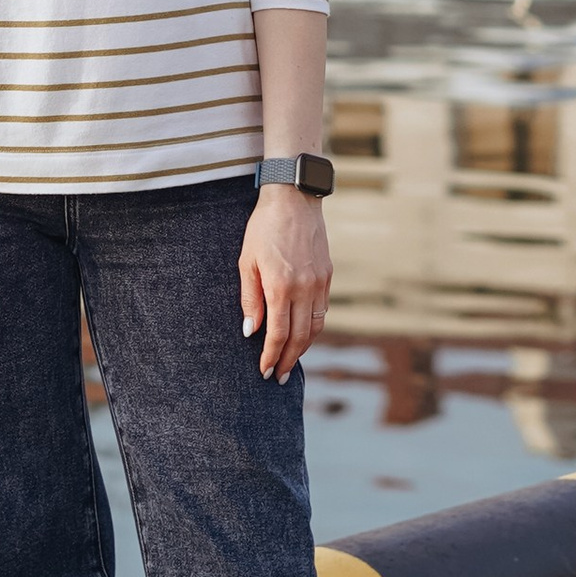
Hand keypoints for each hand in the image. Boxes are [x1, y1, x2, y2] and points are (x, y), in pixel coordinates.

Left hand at [239, 183, 330, 381]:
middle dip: (289, 360)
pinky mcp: (328, 276)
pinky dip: (313, 328)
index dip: (271, 356)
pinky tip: (303, 335)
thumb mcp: (247, 262)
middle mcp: (304, 288)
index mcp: (281, 286)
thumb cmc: (263, 228)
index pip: (278, 333)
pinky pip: (322, 311)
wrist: (294, 199)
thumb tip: (251, 331)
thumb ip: (250, 298)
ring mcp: (319, 283)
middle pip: (299, 337)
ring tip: (291, 361)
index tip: (264, 371)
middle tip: (279, 377)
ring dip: (303, 348)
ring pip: (315, 327)